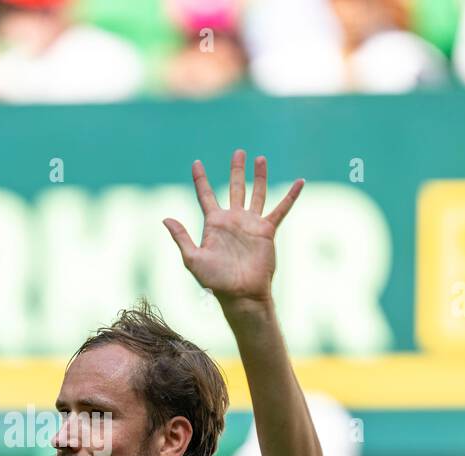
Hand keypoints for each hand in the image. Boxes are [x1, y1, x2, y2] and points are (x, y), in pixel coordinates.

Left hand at [163, 149, 302, 311]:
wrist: (241, 294)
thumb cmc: (215, 281)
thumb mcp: (193, 259)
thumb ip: (181, 237)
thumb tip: (165, 218)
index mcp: (214, 223)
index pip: (206, 195)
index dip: (201, 179)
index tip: (196, 162)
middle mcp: (233, 220)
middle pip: (234, 188)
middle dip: (236, 170)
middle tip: (238, 152)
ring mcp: (251, 224)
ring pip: (256, 193)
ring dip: (259, 176)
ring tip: (260, 158)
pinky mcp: (267, 231)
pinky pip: (281, 209)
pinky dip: (291, 196)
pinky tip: (299, 182)